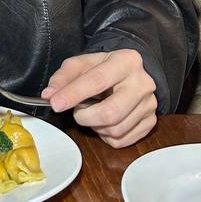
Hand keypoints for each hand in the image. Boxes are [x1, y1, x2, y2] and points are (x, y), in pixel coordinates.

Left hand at [41, 49, 156, 147]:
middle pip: (110, 112)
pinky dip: (106, 136)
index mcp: (126, 61)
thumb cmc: (103, 68)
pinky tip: (104, 122)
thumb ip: (63, 77)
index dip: (74, 94)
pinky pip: (123, 140)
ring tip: (92, 113)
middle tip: (77, 111)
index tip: (56, 104)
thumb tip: (49, 95)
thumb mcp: (82, 64)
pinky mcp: (151, 121)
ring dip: (95, 127)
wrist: (130, 73)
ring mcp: (150, 104)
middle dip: (85, 117)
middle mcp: (143, 83)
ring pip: (116, 129)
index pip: (97, 80)